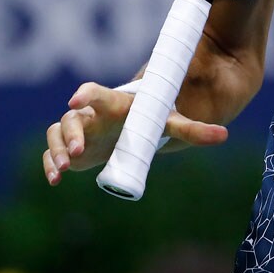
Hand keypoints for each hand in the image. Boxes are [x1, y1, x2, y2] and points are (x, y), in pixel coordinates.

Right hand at [42, 81, 227, 185]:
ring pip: (56, 134)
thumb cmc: (148, 119)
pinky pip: (51, 153)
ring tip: (63, 170)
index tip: (77, 99)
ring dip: (57, 150)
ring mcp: (77, 130)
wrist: (131, 126)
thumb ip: (194, 129)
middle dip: (70, 133)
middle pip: (70, 117)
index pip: (96, 93)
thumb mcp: (169, 123)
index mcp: (112, 103)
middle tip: (80, 151)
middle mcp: (90, 114)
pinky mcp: (70, 148)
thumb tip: (224, 135)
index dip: (85, 93)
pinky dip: (49, 164)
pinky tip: (55, 179)